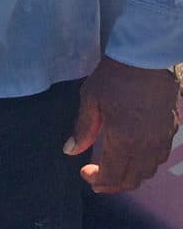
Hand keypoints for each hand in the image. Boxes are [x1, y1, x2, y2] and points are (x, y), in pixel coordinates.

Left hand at [64, 55, 179, 192]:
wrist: (145, 57)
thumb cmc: (114, 76)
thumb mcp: (91, 99)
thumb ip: (83, 129)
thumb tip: (70, 151)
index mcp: (124, 140)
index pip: (112, 174)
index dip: (97, 180)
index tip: (85, 173)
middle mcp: (146, 146)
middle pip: (132, 179)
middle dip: (113, 184)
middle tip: (98, 180)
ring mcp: (162, 139)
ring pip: (148, 171)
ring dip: (131, 176)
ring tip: (115, 170)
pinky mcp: (172, 129)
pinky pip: (159, 157)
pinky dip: (146, 164)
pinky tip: (135, 156)